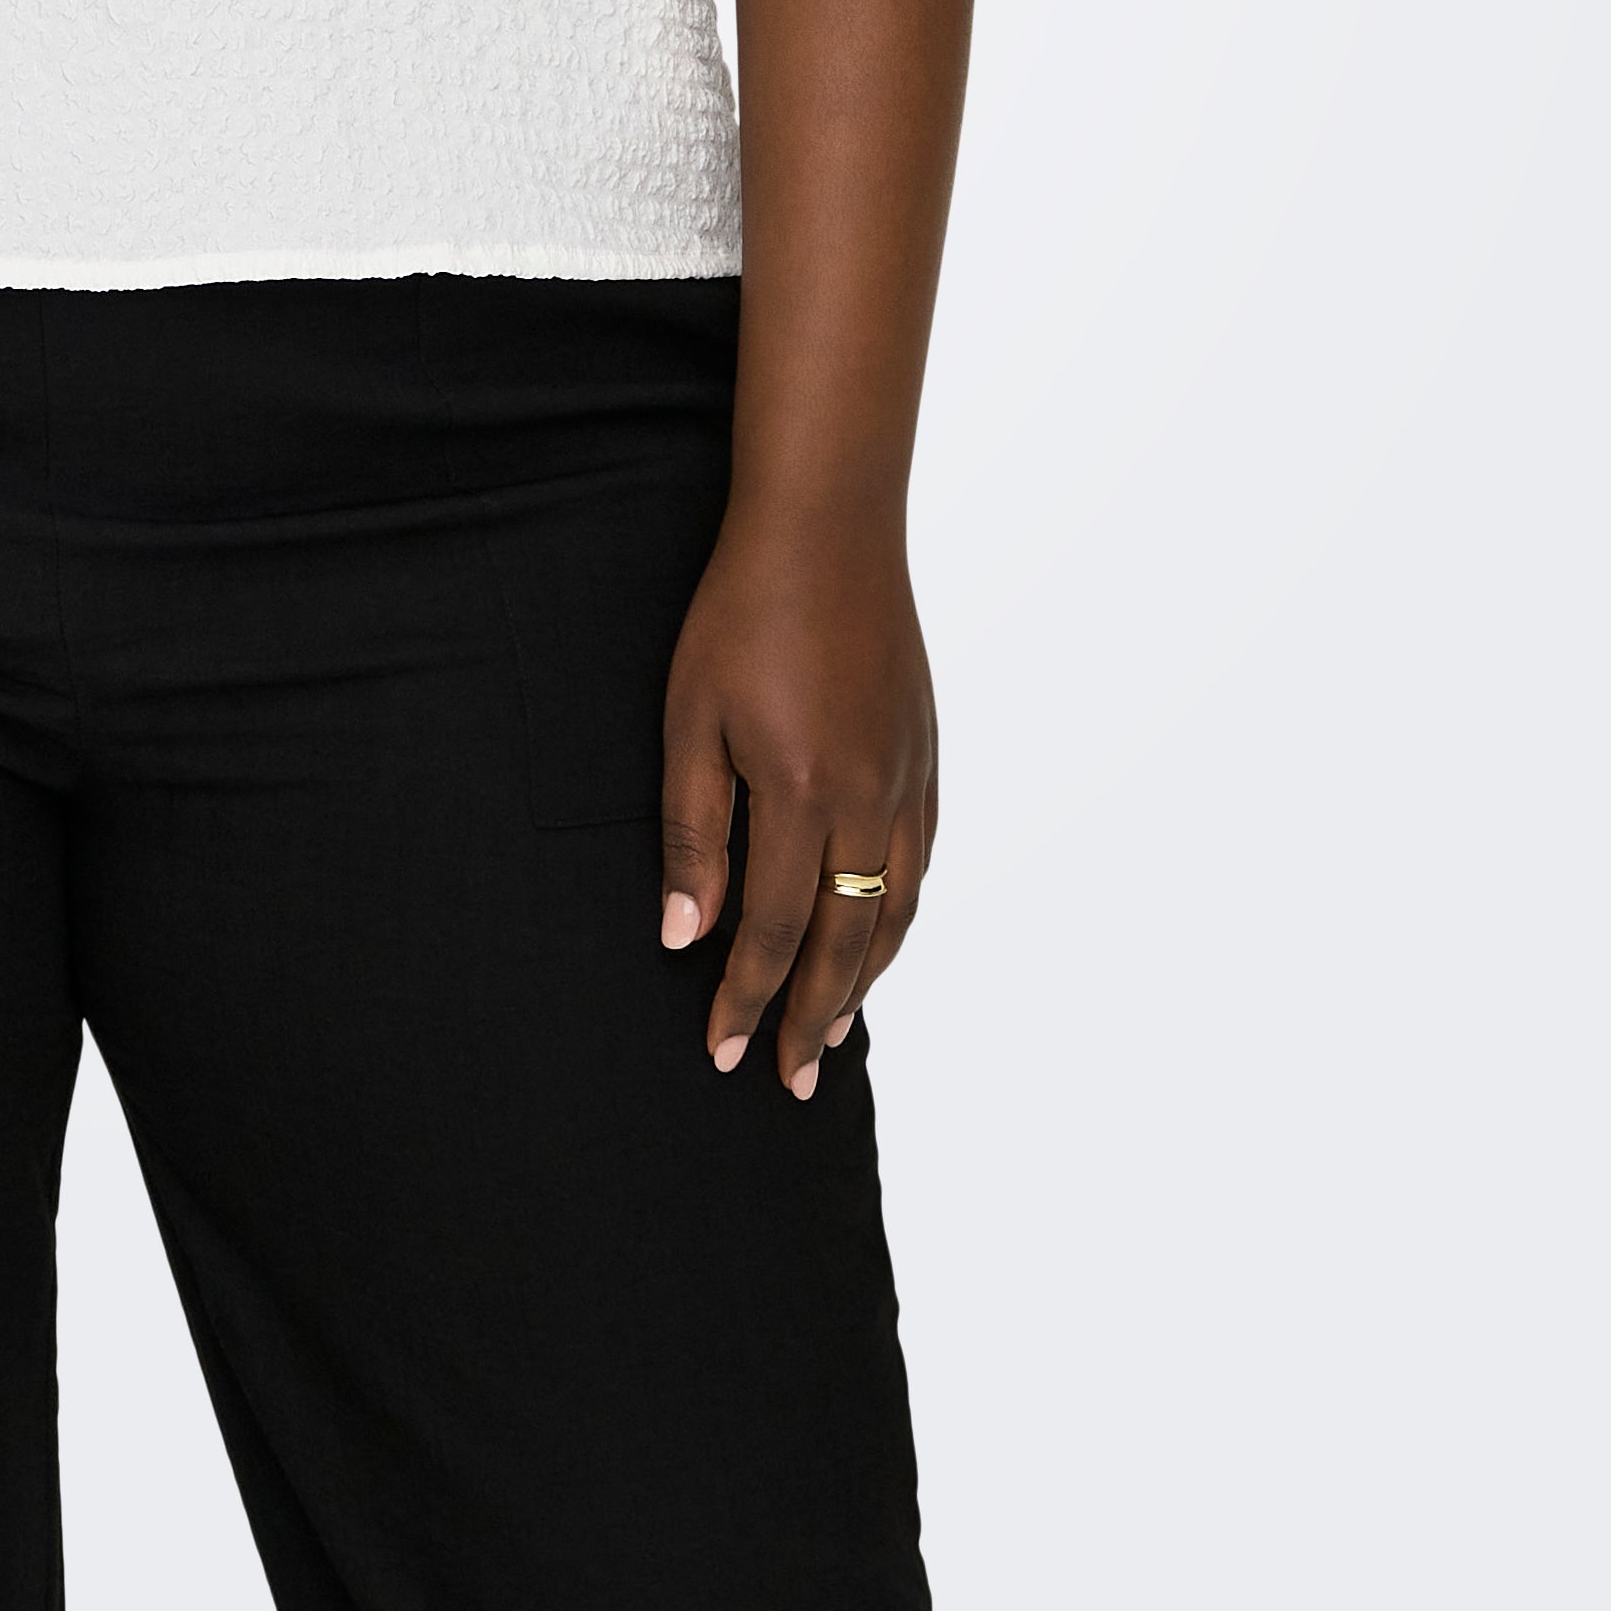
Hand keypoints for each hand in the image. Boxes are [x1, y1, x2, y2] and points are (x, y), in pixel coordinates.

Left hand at [657, 508, 938, 1096]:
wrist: (829, 527)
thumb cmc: (741, 612)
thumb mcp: (690, 718)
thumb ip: (693, 832)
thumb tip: (683, 934)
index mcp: (801, 796)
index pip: (773, 933)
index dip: (747, 1000)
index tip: (723, 1053)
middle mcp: (869, 802)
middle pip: (845, 943)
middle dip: (814, 1020)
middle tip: (792, 1082)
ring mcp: (909, 780)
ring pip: (895, 912)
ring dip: (865, 981)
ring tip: (835, 1031)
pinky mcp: (927, 755)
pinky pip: (920, 864)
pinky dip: (899, 918)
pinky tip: (880, 935)